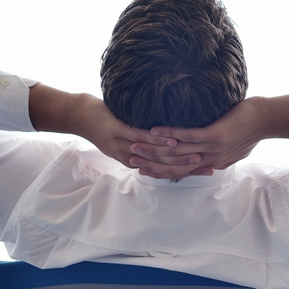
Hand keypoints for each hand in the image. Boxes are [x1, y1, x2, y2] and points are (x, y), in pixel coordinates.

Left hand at [71, 94, 206, 179]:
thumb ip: (146, 144)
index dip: (187, 172)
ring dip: (177, 156)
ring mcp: (122, 145)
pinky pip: (141, 137)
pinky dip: (159, 140)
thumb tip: (170, 141)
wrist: (79, 116)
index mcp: (134, 161)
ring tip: (197, 153)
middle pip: (163, 168)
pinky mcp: (117, 131)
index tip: (208, 169)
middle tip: (209, 165)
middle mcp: (129, 157)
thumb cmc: (107, 124)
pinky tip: (173, 138)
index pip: (164, 171)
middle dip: (188, 167)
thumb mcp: (127, 139)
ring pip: (154, 155)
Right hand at [131, 97, 264, 174]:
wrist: (266, 121)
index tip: (143, 168)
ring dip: (155, 149)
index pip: (182, 172)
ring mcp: (212, 149)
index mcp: (212, 164)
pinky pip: (188, 136)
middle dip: (152, 164)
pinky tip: (155, 129)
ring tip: (136, 144)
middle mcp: (210, 160)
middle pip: (175, 166)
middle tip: (132, 160)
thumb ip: (215, 150)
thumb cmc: (249, 128)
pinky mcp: (215, 136)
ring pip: (177, 153)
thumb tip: (205, 147)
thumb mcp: (231, 145)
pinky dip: (170, 133)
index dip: (161, 171)